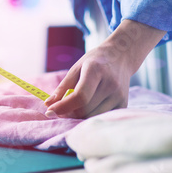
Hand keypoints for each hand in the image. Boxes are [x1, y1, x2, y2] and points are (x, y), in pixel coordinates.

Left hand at [44, 20, 165, 118]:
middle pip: (85, 109)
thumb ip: (62, 87)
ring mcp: (119, 95)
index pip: (80, 96)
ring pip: (92, 116)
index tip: (49, 111)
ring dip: (78, 116)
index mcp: (96, 71)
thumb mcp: (76, 68)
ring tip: (73, 106)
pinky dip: (90, 116)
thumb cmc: (94, 61)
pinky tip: (87, 106)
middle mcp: (111, 84)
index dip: (63, 107)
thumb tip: (48, 104)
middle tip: (60, 108)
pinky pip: (101, 116)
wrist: (121, 56)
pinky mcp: (123, 104)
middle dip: (68, 112)